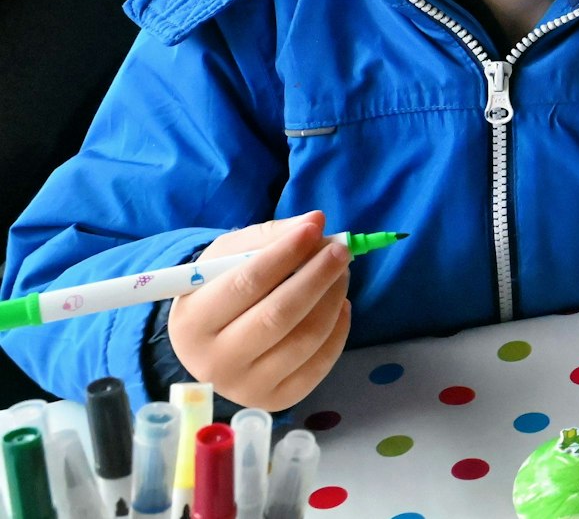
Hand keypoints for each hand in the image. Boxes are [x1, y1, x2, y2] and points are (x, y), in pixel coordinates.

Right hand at [167, 210, 352, 409]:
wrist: (211, 343)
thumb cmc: (219, 290)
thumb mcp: (228, 256)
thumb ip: (270, 236)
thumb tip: (316, 221)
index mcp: (192, 322)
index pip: (246, 284)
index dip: (285, 253)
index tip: (315, 229)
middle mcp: (214, 362)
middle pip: (278, 316)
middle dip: (317, 277)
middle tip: (341, 250)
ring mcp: (245, 387)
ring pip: (303, 340)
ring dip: (332, 299)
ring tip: (342, 273)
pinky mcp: (275, 400)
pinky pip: (318, 365)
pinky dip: (338, 330)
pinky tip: (340, 305)